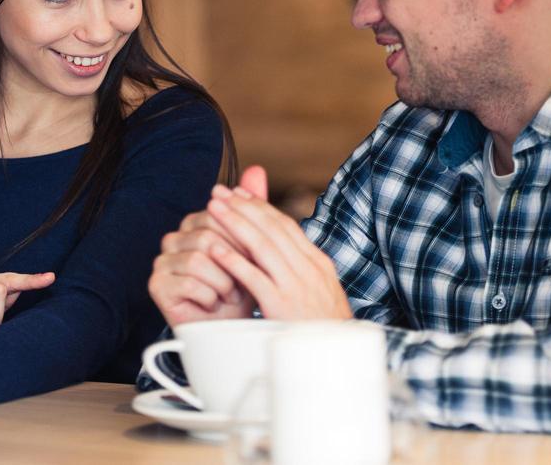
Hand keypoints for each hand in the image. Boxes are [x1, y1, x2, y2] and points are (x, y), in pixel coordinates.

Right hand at [148, 167, 268, 325]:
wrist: (230, 329)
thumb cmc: (242, 288)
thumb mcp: (253, 246)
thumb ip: (253, 207)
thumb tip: (257, 169)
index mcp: (195, 224)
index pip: (220, 217)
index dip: (242, 241)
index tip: (253, 261)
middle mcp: (175, 237)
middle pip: (209, 237)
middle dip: (233, 263)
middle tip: (243, 283)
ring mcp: (162, 260)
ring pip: (200, 259)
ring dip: (223, 282)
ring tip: (229, 295)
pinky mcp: (157, 284)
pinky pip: (189, 281)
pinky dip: (209, 296)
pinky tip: (213, 304)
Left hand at [205, 179, 351, 320]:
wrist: (338, 359)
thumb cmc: (325, 328)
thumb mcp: (321, 290)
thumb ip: (303, 267)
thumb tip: (287, 246)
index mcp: (317, 263)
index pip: (285, 225)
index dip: (259, 206)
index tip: (239, 192)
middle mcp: (308, 269)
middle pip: (271, 228)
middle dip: (241, 206)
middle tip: (218, 191)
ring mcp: (295, 286)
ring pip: (261, 246)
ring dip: (234, 223)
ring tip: (212, 209)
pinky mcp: (281, 306)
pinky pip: (254, 278)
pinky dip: (234, 261)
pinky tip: (215, 249)